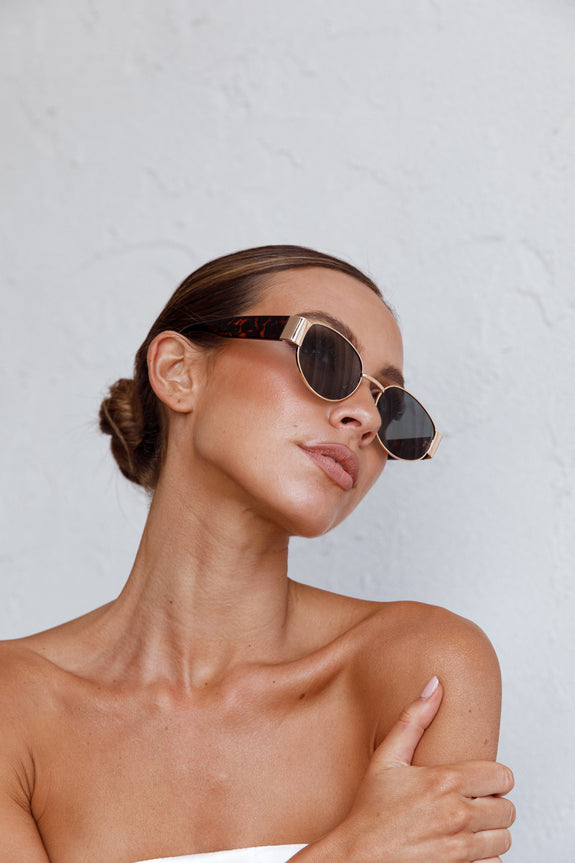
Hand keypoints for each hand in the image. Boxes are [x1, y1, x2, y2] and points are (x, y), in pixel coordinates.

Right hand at [312, 677, 514, 862]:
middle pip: (507, 810)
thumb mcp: (387, 759)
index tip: (479, 782)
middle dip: (493, 806)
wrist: (357, 857)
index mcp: (444, 782)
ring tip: (468, 827)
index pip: (502, 777)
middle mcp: (456, 815)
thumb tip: (435, 685)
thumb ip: (413, 719)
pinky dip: (484, 858)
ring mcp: (459, 848)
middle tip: (472, 804)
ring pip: (504, 839)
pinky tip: (463, 848)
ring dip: (490, 833)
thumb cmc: (369, 811)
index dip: (493, 778)